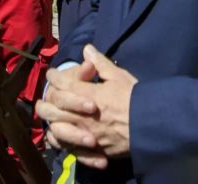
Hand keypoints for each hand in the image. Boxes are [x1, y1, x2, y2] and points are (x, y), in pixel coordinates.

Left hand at [36, 45, 136, 169]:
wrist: (152, 126)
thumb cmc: (136, 99)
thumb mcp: (119, 76)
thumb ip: (100, 63)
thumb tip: (87, 49)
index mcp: (87, 94)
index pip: (62, 83)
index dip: (54, 77)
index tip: (52, 74)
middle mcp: (81, 114)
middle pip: (53, 107)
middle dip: (47, 100)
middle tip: (46, 97)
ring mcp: (85, 133)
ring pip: (57, 129)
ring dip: (51, 122)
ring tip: (49, 119)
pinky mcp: (93, 149)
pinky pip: (71, 148)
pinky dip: (64, 143)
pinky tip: (62, 140)